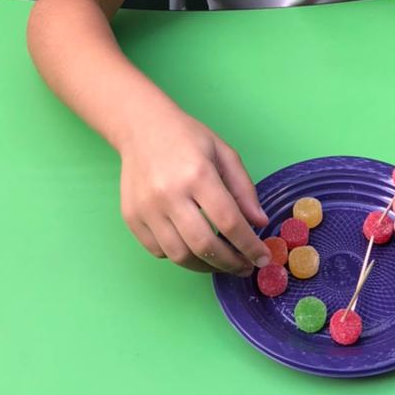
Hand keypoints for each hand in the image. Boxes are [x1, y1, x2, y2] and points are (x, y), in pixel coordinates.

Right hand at [118, 107, 272, 274]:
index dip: (249, 245)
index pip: (229, 221)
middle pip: (204, 245)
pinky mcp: (131, 217)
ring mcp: (146, 208)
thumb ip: (243, 189)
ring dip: (206, 266)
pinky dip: (179, 256)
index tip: (262, 258)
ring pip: (179, 255)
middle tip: (244, 267)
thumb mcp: (224, 153)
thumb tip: (259, 223)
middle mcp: (169, 194)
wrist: (141, 127)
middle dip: (230, 263)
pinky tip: (193, 248)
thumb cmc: (187, 137)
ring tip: (222, 262)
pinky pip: (158, 251)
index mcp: (198, 174)